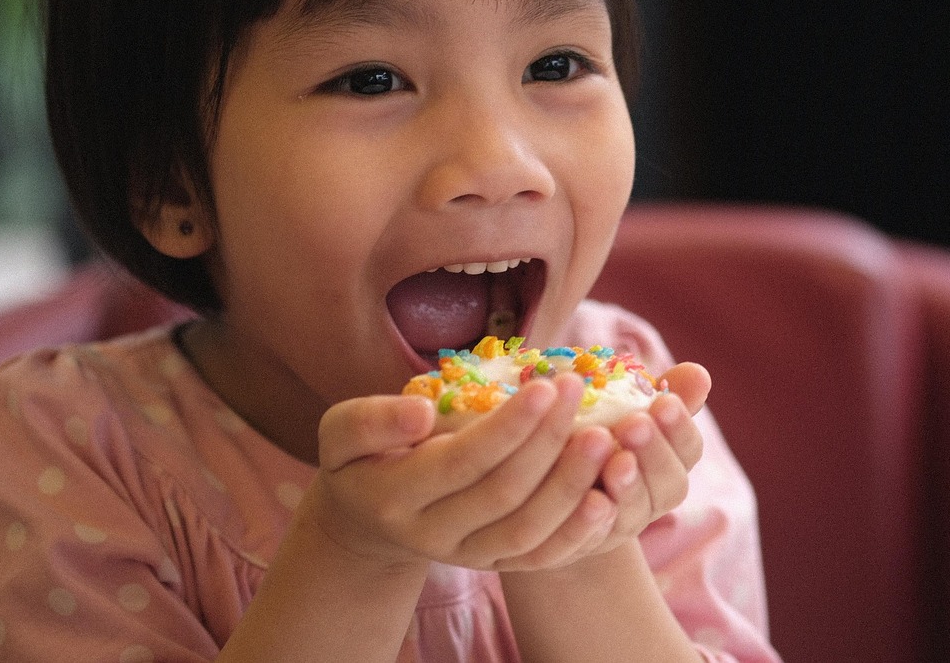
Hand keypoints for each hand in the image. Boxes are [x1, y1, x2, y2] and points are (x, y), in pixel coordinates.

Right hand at [304, 374, 622, 572]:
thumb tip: (421, 411)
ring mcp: (467, 555)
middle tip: (580, 394)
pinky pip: (541, 557)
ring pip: (528, 531)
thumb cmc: (362, 456)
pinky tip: (607, 495)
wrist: (369, 517)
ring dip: (571, 486)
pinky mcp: (494, 564)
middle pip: (503, 493)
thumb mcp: (342, 431)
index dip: (508, 426)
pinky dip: (577, 531)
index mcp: (395, 496)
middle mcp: (432, 535)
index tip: (546, 385)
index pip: (462, 461)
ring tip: (605, 439)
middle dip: (548, 442)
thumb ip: (372, 420)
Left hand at [584, 362, 710, 552]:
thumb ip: (664, 393)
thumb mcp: (627, 408)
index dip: (679, 428)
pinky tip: (590, 498)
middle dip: (654, 453)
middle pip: (670, 485)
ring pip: (635, 513)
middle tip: (634, 424)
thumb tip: (698, 373)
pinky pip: (596, 537)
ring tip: (615, 460)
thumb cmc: (597, 431)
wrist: (552, 486)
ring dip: (629, 486)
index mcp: (669, 462)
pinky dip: (597, 519)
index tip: (664, 402)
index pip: (689, 448)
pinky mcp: (587, 544)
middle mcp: (652, 498)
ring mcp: (622, 525)